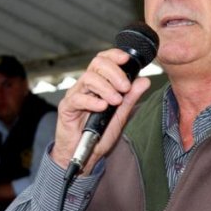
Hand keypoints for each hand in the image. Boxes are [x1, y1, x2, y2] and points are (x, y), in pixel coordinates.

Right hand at [51, 48, 150, 173]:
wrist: (84, 155)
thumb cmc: (99, 134)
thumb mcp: (120, 115)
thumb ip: (131, 98)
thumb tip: (144, 81)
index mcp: (99, 83)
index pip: (104, 60)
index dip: (114, 55)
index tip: (127, 59)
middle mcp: (86, 85)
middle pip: (97, 64)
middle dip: (114, 73)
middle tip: (125, 87)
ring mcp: (75, 95)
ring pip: (88, 79)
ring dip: (106, 87)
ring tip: (116, 101)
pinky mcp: (66, 108)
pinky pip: (77, 98)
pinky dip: (92, 101)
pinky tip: (102, 107)